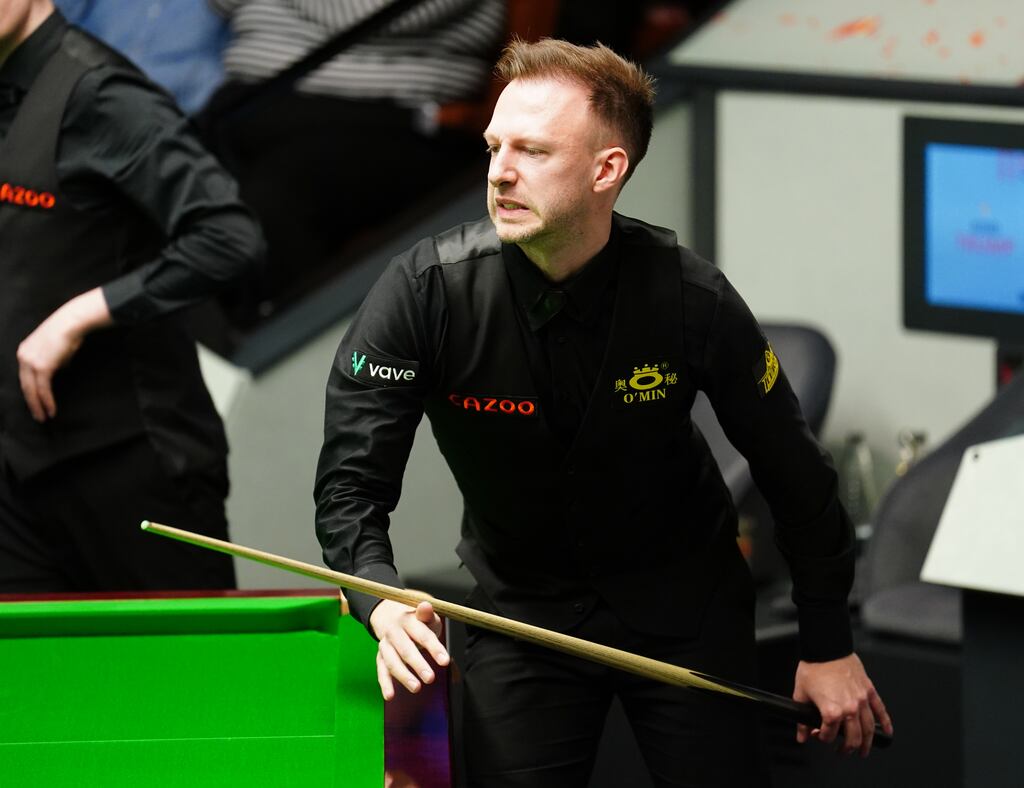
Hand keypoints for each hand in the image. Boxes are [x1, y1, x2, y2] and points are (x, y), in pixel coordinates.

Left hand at [16, 288, 110, 421]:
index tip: (36, 402)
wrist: (72, 322)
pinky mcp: (41, 367)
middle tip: (38, 416)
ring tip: (44, 417)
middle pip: (25, 386)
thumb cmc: (68, 332)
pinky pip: (42, 389)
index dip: (31, 391)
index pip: (25, 376)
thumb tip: (56, 371)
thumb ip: (51, 361)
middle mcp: (23, 357)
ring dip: (37, 406)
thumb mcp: (55, 349)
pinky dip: (47, 401)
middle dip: (31, 403)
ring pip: (31, 390)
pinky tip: (51, 410)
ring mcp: (30, 362)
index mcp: (24, 351)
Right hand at [369, 599, 448, 700]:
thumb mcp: (424, 616)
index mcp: (408, 620)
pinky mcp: (380, 657)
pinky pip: (381, 671)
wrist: (390, 616)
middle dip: (418, 665)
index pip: (422, 635)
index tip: (445, 662)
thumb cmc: (416, 621)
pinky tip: (390, 696)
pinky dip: (385, 684)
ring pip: (392, 661)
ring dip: (403, 676)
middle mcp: (394, 633)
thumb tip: (426, 606)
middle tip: (430, 678)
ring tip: (416, 688)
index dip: (434, 648)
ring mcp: (385, 645)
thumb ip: (427, 615)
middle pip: (406, 649)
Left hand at [793, 652, 892, 756]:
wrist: (826, 648)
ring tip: (863, 751)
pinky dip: (885, 723)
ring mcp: (861, 700)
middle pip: (852, 738)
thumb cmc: (813, 667)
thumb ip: (802, 718)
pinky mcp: (869, 690)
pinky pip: (880, 710)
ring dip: (866, 743)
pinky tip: (887, 732)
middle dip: (846, 748)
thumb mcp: (801, 695)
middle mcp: (849, 708)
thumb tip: (801, 734)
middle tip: (842, 751)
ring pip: (869, 729)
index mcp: (831, 711)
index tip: (818, 734)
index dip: (821, 737)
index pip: (828, 735)